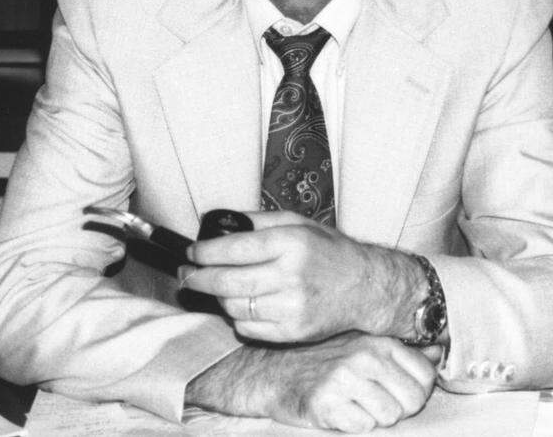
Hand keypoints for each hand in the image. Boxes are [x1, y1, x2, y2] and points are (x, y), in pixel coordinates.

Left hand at [179, 211, 419, 342]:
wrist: (365, 286)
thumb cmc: (329, 251)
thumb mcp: (298, 223)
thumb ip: (258, 221)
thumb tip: (219, 224)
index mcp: (290, 243)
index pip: (233, 249)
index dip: (204, 253)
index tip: (192, 253)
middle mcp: (291, 275)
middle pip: (226, 282)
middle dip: (197, 278)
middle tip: (186, 275)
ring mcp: (292, 307)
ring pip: (233, 308)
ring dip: (218, 298)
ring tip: (219, 288)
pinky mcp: (293, 332)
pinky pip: (248, 329)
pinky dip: (238, 318)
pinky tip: (243, 305)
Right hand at [186, 332, 439, 432]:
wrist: (271, 370)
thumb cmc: (323, 358)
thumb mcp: (363, 343)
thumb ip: (403, 350)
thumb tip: (439, 351)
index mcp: (378, 341)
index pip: (426, 377)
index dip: (413, 390)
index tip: (393, 387)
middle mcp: (364, 357)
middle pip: (411, 402)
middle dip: (396, 407)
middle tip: (371, 398)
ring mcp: (344, 380)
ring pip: (389, 418)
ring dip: (372, 416)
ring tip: (352, 401)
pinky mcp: (325, 404)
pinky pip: (361, 428)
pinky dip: (351, 424)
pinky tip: (337, 409)